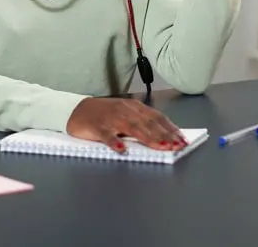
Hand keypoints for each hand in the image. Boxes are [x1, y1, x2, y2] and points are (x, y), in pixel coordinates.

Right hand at [65, 98, 185, 152]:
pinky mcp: (95, 126)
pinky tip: (120, 149)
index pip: (156, 117)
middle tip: (176, 145)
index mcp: (133, 107)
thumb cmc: (103, 115)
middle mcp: (124, 110)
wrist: (75, 110)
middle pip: (147, 123)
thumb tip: (164, 136)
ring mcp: (110, 117)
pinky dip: (113, 142)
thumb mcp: (125, 116)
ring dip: (147, 137)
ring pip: (131, 127)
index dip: (170, 128)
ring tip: (159, 146)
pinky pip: (105, 134)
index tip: (181, 139)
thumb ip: (141, 124)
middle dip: (164, 135)